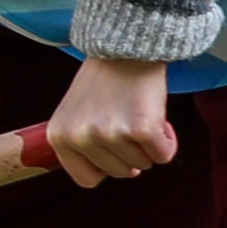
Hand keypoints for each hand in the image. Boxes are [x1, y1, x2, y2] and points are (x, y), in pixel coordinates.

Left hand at [41, 53, 176, 187]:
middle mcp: (80, 137)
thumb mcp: (75, 113)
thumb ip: (83, 145)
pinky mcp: (140, 129)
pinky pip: (163, 155)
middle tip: (128, 121)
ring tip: (139, 114)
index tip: (114, 151)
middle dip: (130, 153)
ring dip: (148, 145)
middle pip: (119, 173)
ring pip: (142, 164)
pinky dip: (167, 141)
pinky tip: (159, 119)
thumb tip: (118, 174)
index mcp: (59, 136)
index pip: (86, 179)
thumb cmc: (103, 81)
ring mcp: (109, 134)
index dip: (106, 167)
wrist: (126, 48)